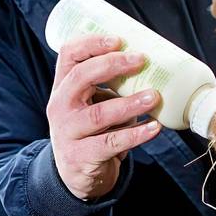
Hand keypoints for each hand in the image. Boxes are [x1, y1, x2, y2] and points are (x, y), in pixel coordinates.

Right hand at [47, 34, 160, 199]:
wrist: (76, 176)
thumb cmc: (92, 131)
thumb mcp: (91, 104)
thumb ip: (111, 87)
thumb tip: (153, 68)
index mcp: (63, 87)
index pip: (69, 55)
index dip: (92, 43)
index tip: (119, 39)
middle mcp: (61, 106)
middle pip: (81, 77)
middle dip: (112, 65)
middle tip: (141, 60)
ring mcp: (68, 132)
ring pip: (99, 114)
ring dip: (129, 103)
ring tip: (154, 96)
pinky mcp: (81, 156)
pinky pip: (111, 143)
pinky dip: (135, 134)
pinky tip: (154, 127)